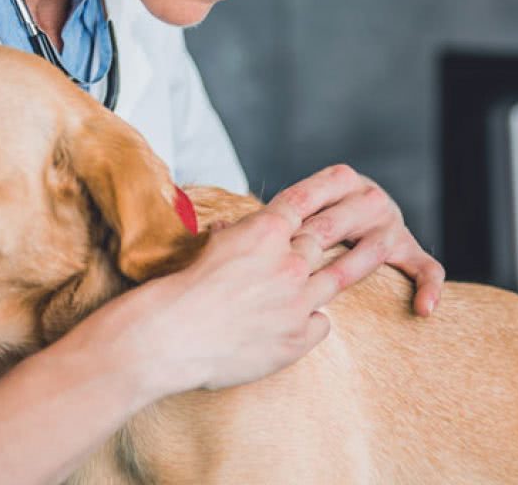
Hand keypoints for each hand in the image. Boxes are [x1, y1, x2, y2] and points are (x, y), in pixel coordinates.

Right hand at [77, 200, 343, 397]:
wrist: (170, 337)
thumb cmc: (181, 291)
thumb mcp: (208, 247)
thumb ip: (233, 235)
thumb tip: (232, 226)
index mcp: (266, 232)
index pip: (305, 201)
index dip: (327, 189)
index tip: (347, 179)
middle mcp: (290, 263)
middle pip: (319, 244)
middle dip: (310, 249)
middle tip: (302, 256)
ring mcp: (298, 301)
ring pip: (334, 280)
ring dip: (323, 280)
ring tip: (315, 284)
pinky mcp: (297, 338)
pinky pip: (322, 323)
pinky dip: (312, 322)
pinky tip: (295, 325)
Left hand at [274, 164, 445, 316]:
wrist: (356, 211)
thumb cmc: (311, 217)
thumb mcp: (287, 215)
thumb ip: (257, 221)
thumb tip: (217, 227)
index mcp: (336, 184)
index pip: (306, 199)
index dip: (283, 225)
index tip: (260, 251)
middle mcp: (368, 199)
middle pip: (338, 222)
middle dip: (312, 245)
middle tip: (288, 273)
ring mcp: (391, 224)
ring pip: (376, 245)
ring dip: (353, 265)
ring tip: (331, 290)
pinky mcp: (408, 247)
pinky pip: (424, 266)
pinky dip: (426, 286)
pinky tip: (422, 309)